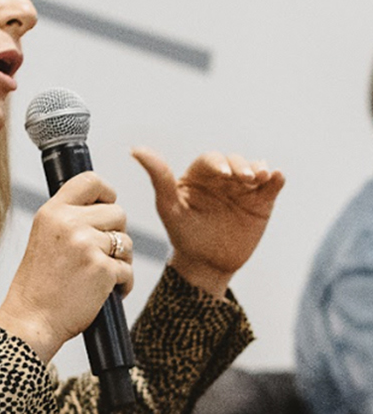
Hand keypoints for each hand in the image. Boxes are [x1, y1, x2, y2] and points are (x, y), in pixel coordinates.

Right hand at [0, 171, 132, 362]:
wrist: (31, 321)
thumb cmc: (38, 286)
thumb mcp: (43, 239)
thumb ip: (68, 221)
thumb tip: (103, 208)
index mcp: (52, 213)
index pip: (90, 181)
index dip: (106, 192)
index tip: (106, 206)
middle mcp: (69, 224)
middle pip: (118, 213)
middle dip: (115, 234)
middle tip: (99, 254)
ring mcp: (87, 246)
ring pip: (126, 242)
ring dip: (120, 260)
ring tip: (98, 276)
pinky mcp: (103, 270)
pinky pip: (128, 270)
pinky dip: (122, 284)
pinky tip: (104, 293)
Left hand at [132, 148, 284, 297]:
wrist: (207, 264)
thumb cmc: (183, 235)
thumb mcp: (169, 207)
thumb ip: (158, 178)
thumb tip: (135, 149)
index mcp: (199, 175)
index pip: (210, 160)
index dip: (218, 163)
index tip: (223, 174)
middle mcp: (223, 177)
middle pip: (235, 162)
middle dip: (241, 166)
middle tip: (246, 178)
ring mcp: (244, 188)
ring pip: (255, 169)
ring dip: (259, 169)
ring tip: (261, 177)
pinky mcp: (262, 200)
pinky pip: (272, 185)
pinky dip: (276, 179)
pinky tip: (277, 177)